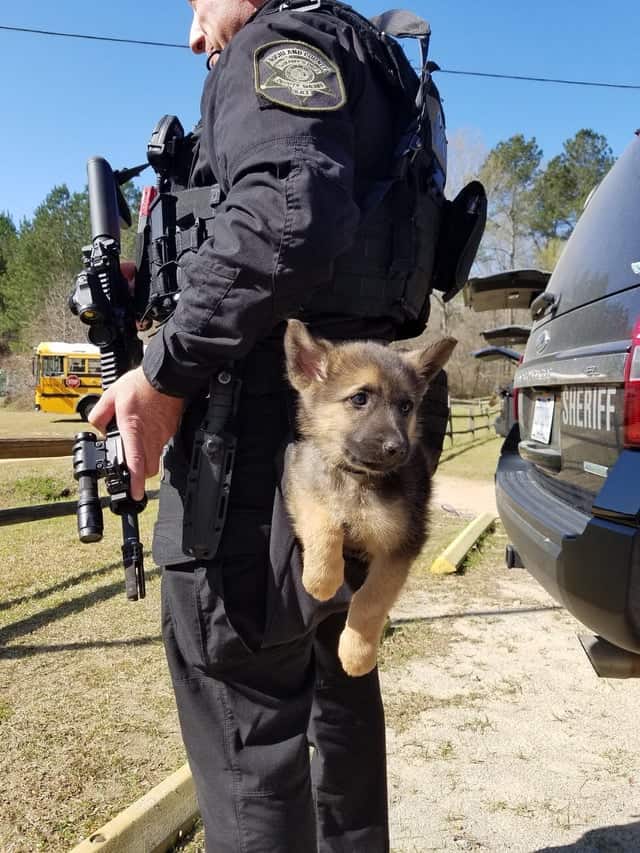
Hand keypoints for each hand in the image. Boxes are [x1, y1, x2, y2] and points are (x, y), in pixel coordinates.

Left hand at [89, 367, 183, 500]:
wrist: (167, 376)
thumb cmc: (142, 384)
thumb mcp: (111, 395)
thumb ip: (99, 414)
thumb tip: (98, 427)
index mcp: (133, 429)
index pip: (135, 462)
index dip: (135, 482)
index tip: (134, 493)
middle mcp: (150, 436)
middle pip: (148, 469)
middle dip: (139, 476)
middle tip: (130, 474)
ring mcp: (162, 435)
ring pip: (156, 460)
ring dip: (146, 462)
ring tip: (136, 452)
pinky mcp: (169, 430)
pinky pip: (161, 446)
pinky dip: (153, 448)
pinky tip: (146, 435)